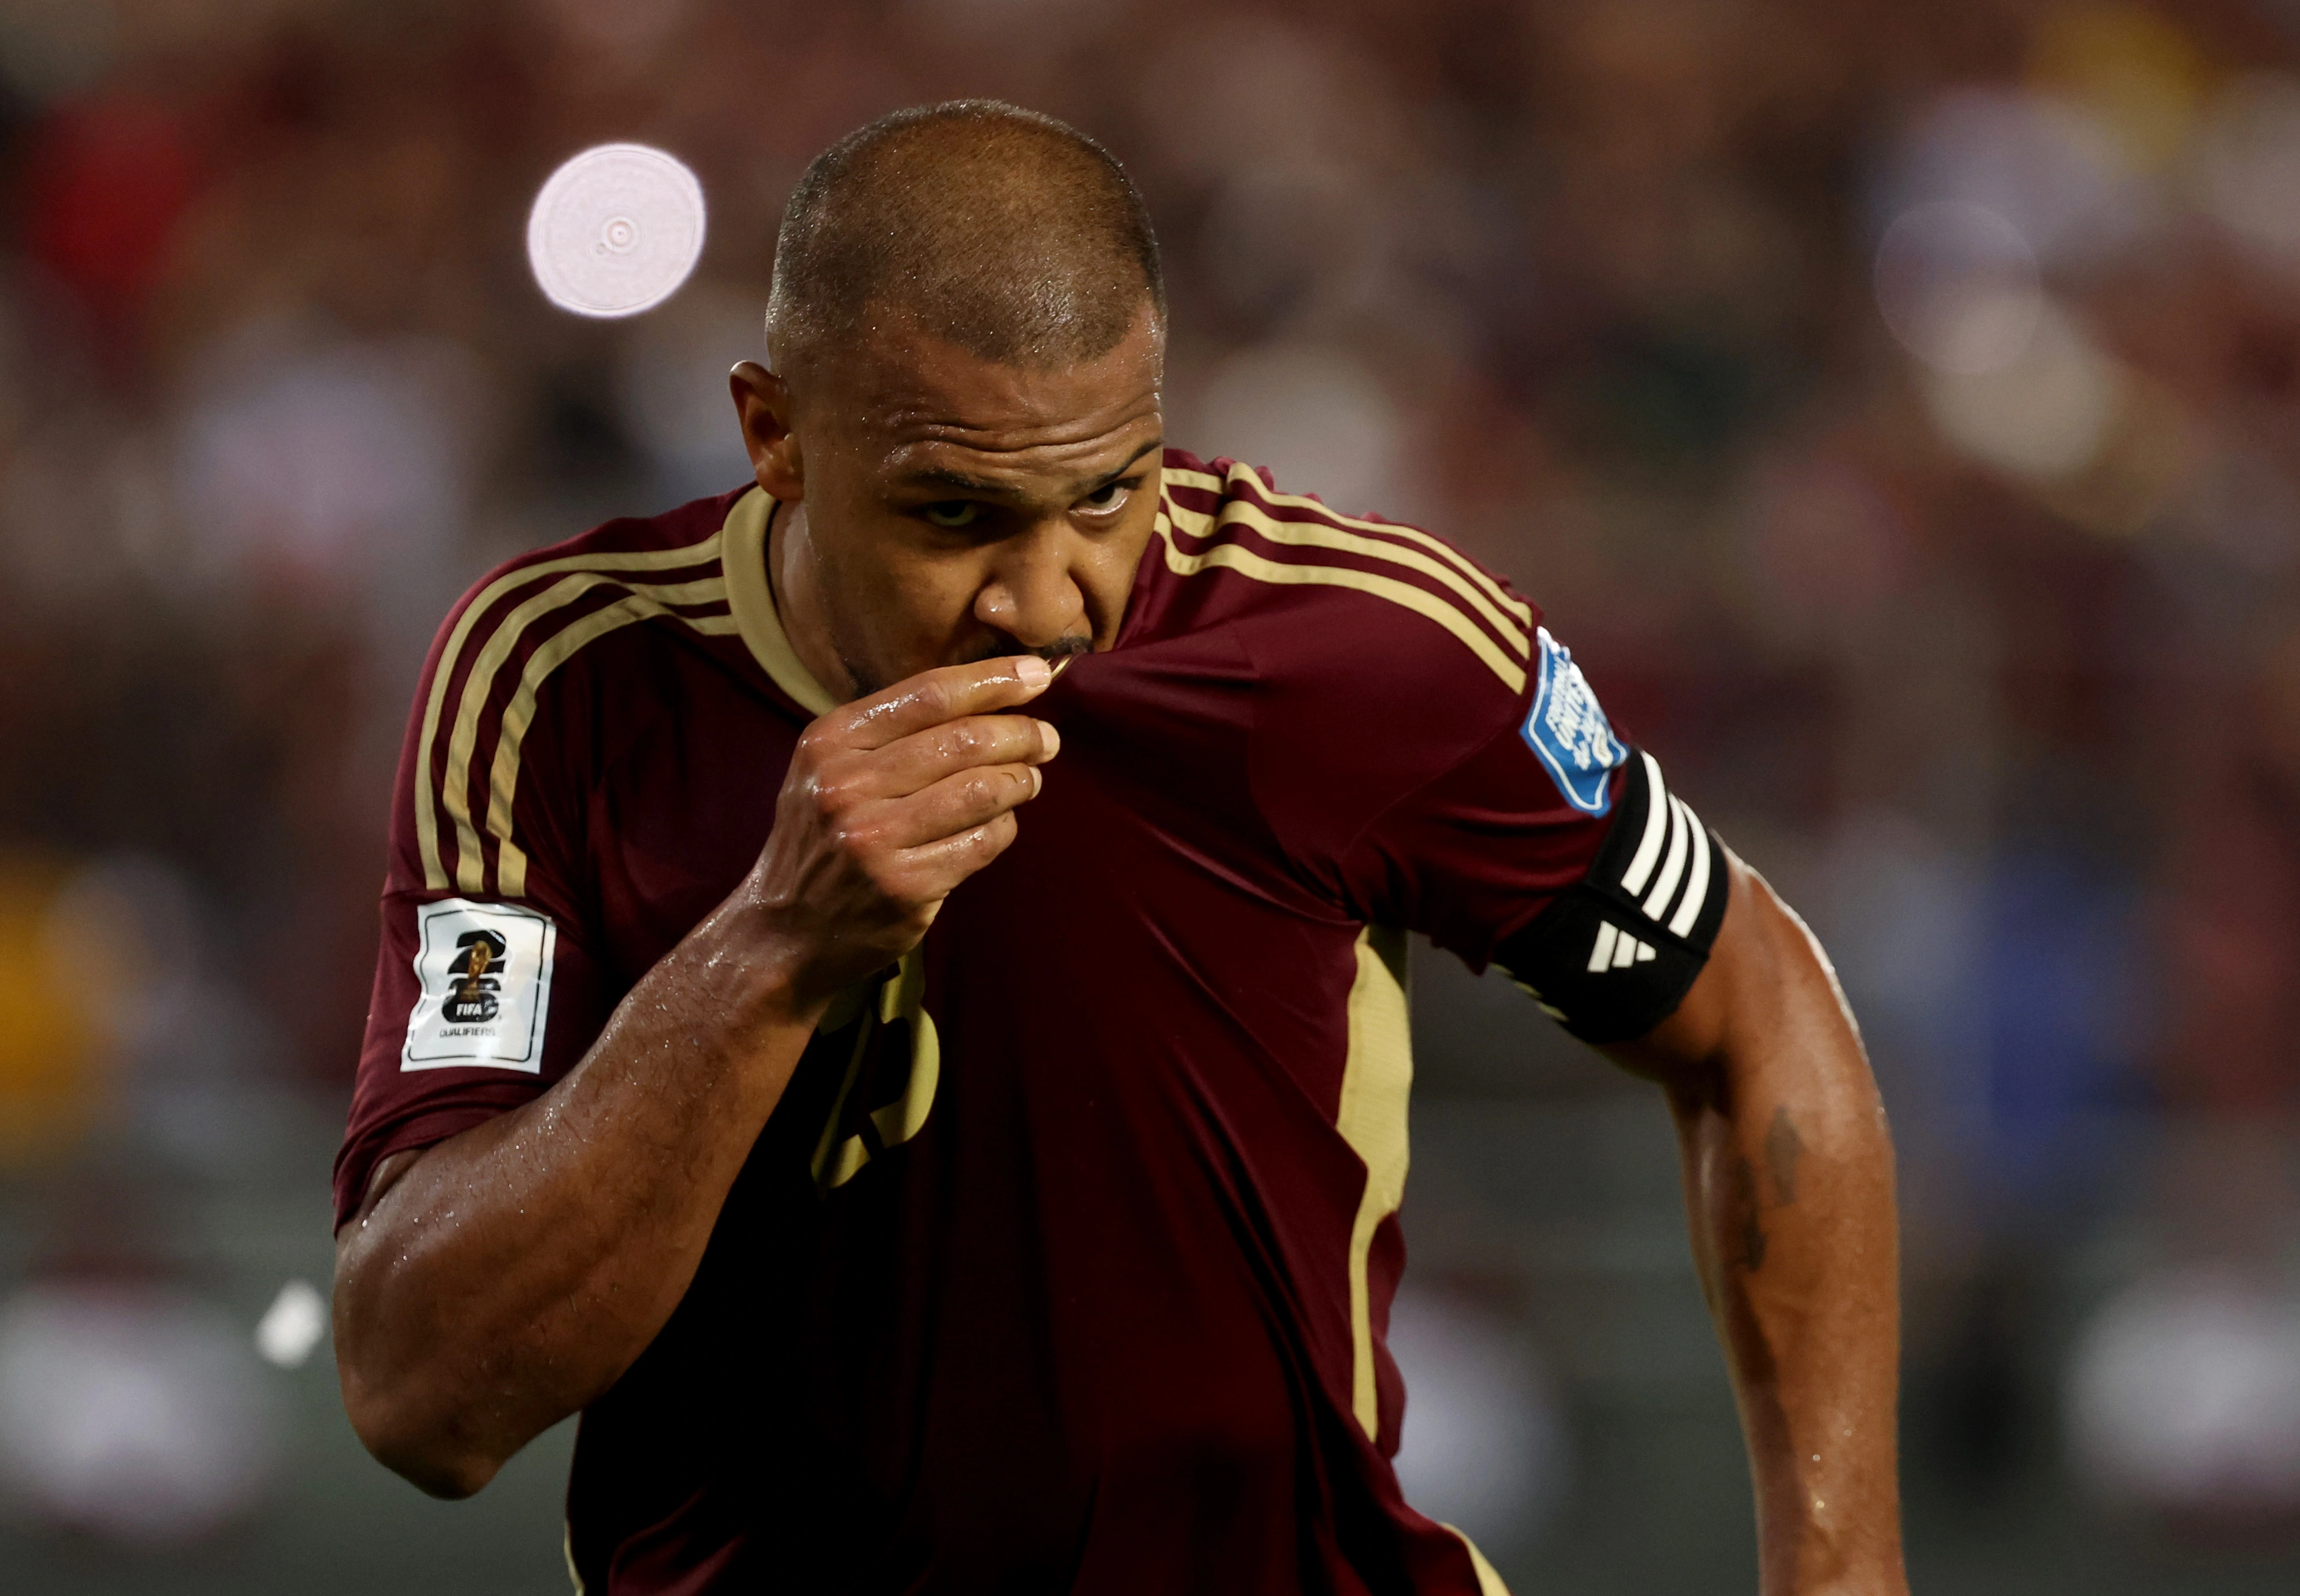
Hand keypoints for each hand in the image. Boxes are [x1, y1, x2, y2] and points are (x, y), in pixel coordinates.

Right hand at [742, 655, 1059, 1007]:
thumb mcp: (831, 768)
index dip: (993, 680)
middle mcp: (846, 786)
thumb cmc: (824, 836)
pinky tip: (999, 824)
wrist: (784, 931)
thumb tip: (990, 691)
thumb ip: (893, 729)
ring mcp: (873, 840)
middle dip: (1021, 734)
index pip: (928, 693)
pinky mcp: (904, 887)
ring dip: (1021, 781)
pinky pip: (982, 842)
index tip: (1037, 674)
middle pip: (964, 740)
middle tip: (1046, 739)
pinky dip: (1003, 828)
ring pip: (981, 790)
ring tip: (1029, 780)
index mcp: (830, 741)